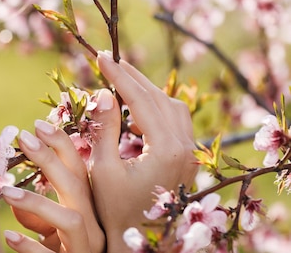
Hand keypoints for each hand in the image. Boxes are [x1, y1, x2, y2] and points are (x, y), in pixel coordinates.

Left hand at [2, 120, 104, 252]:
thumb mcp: (52, 231)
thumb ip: (39, 212)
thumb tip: (12, 191)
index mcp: (89, 209)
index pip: (80, 170)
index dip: (62, 145)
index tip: (37, 124)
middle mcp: (93, 226)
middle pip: (77, 186)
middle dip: (51, 159)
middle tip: (23, 137)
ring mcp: (85, 249)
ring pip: (70, 220)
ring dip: (37, 203)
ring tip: (4, 191)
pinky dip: (30, 246)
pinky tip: (9, 236)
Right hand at [90, 51, 196, 252]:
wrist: (138, 245)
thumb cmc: (115, 211)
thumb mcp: (103, 169)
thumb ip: (105, 128)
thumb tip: (104, 92)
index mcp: (166, 150)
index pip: (141, 100)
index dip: (119, 76)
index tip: (100, 57)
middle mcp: (185, 149)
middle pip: (160, 98)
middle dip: (133, 77)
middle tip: (109, 60)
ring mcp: (190, 154)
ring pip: (172, 107)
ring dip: (147, 90)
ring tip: (120, 80)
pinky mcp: (187, 159)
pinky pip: (176, 121)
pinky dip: (156, 107)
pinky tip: (136, 110)